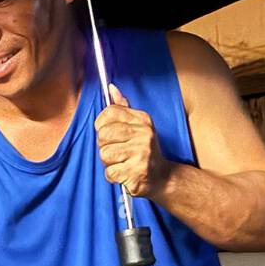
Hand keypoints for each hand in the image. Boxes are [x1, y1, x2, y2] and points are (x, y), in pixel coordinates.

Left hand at [94, 82, 171, 199]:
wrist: (162, 177)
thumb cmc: (145, 151)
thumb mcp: (138, 126)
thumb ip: (123, 109)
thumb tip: (112, 89)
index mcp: (142, 120)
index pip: (110, 112)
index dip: (101, 124)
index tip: (107, 133)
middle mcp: (143, 134)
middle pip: (103, 134)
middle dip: (104, 146)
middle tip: (116, 151)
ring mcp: (141, 153)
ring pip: (105, 154)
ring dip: (109, 162)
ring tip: (122, 162)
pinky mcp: (136, 172)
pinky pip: (110, 172)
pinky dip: (113, 176)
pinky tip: (124, 173)